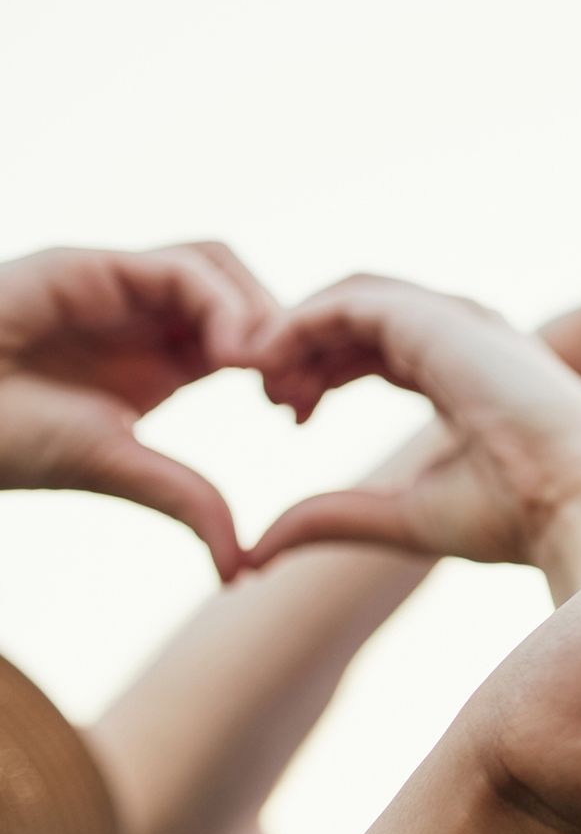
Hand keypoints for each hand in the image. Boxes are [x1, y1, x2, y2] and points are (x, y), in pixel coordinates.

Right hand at [0, 243, 277, 577]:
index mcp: (163, 358)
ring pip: (218, 265)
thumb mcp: (118, 467)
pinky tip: (231, 355)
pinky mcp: (87, 266)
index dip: (287, 364)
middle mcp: (145, 314)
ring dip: (258, 311)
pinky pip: (181, 267)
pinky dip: (223, 303)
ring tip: (262, 370)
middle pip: (245, 291)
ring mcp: (116, 284)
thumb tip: (239, 569)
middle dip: (285, 333)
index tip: (299, 415)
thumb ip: (184, 500)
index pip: (250, 333)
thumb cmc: (6, 442)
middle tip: (293, 392)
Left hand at [246, 276, 580, 574]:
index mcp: (464, 376)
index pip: (376, 348)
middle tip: (270, 399)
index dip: (322, 373)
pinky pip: (350, 301)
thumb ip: (334, 516)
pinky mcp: (439, 320)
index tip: (290, 416)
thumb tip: (260, 548)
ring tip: (263, 377)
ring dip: (297, 331)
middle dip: (303, 349)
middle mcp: (462, 339)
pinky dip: (302, 322)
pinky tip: (272, 359)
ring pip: (351, 298)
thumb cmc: (515, 518)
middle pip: (357, 317)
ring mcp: (455, 322)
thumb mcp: (401, 516)